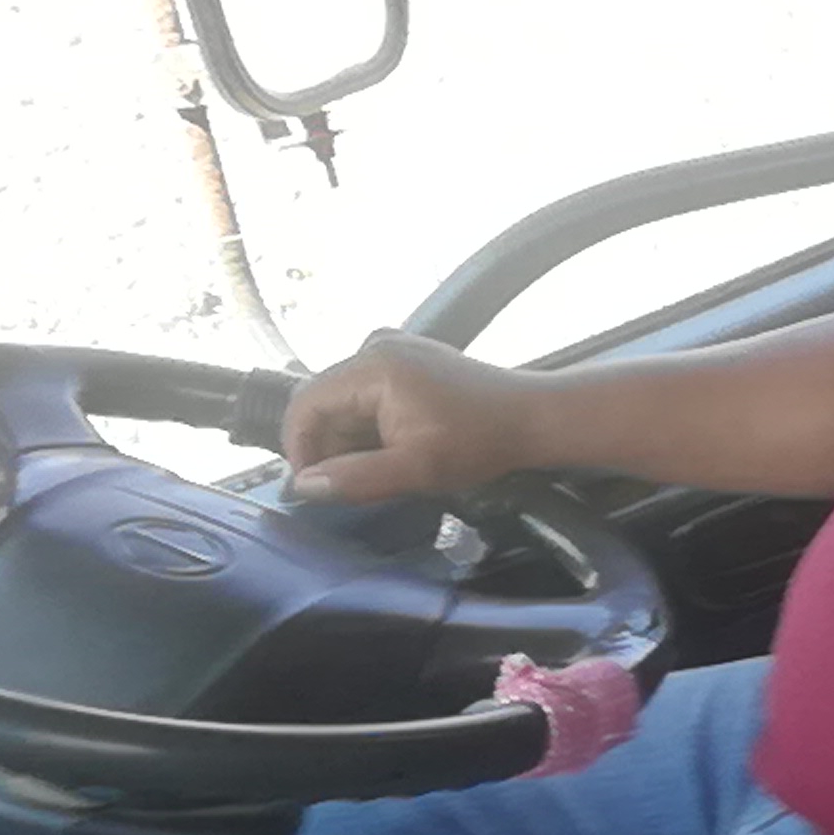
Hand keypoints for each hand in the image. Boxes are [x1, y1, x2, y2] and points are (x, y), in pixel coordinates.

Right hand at [281, 329, 547, 506]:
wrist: (534, 417)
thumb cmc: (480, 441)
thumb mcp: (416, 469)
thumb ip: (356, 478)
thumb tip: (304, 486)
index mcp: (372, 365)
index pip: (305, 404)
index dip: (299, 448)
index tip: (311, 487)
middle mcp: (375, 346)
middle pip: (324, 402)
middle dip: (328, 447)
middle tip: (349, 487)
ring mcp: (393, 350)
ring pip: (346, 403)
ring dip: (351, 441)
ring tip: (380, 471)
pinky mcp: (408, 361)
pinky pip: (368, 396)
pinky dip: (371, 427)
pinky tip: (393, 452)